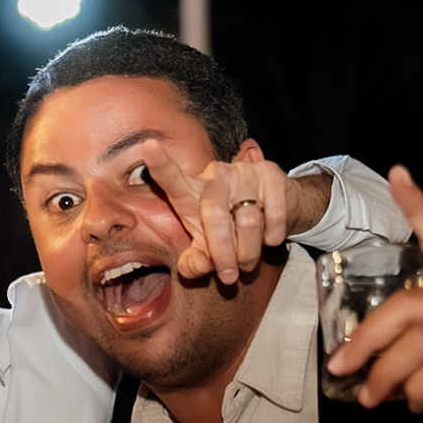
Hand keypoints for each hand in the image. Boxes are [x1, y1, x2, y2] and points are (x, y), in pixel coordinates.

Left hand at [144, 138, 312, 284]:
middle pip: (214, 215)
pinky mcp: (270, 174)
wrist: (273, 213)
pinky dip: (273, 235)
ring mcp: (242, 172)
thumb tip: (201, 265)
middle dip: (222, 253)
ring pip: (247, 220)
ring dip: (249, 252)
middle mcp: (214, 176)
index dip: (161, 164)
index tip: (148, 147)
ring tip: (247, 262)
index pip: (171, 178)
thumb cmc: (228, 231)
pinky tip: (269, 239)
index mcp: (190, 192)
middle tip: (229, 276)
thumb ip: (194, 262)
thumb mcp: (205, 250)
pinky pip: (274, 214)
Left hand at [325, 166, 422, 422]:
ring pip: (416, 343)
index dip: (419, 206)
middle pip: (406, 306)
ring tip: (372, 397)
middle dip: (364, 340)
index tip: (397, 173)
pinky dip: (415, 391)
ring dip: (383, 376)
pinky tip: (416, 402)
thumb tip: (373, 360)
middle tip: (340, 367)